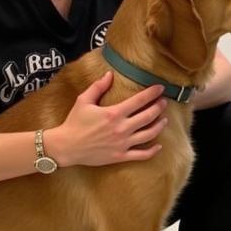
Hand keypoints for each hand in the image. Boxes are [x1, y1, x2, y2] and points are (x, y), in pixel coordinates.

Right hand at [45, 72, 167, 166]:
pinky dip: (153, 151)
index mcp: (114, 113)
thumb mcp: (84, 100)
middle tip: (164, 102)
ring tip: (164, 119)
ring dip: (159, 126)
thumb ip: (98, 87)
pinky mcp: (121, 156)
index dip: (152, 93)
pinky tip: (159, 146)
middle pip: (148, 116)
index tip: (160, 88)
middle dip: (159, 107)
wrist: (66, 146)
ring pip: (149, 134)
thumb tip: (109, 74)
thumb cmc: (74, 122)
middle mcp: (122, 128)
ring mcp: (123, 143)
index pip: (139, 100)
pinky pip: (141, 155)